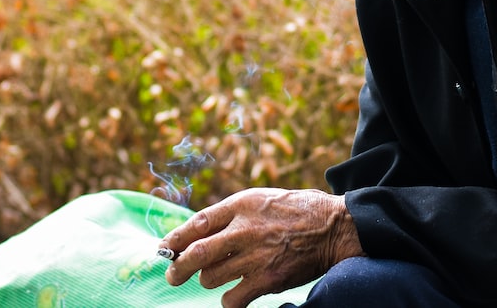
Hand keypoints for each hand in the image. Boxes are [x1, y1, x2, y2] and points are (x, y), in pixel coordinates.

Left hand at [160, 188, 363, 307]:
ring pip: (210, 277)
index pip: (197, 222)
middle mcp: (245, 228)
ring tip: (217, 277)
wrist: (333, 227)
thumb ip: (232, 213)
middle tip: (172, 275)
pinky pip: (232, 299)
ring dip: (208, 280)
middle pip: (196, 253)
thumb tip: (198, 231)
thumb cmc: (297, 211)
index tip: (163, 249)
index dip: (174, 238)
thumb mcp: (261, 198)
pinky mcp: (267, 279)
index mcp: (242, 204)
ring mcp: (256, 255)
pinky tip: (234, 294)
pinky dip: (228, 300)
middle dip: (177, 268)